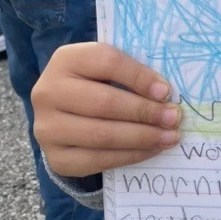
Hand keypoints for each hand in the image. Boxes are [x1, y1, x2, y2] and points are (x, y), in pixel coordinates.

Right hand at [32, 43, 180, 176]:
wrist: (65, 113)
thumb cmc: (97, 82)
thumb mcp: (108, 67)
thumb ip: (132, 73)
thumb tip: (165, 96)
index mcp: (66, 60)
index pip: (107, 63)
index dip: (139, 77)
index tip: (166, 91)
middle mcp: (48, 92)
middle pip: (104, 102)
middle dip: (144, 112)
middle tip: (173, 117)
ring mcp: (47, 128)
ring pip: (101, 134)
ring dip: (142, 137)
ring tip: (169, 136)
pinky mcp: (55, 157)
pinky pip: (97, 160)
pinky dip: (129, 155)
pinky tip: (151, 149)